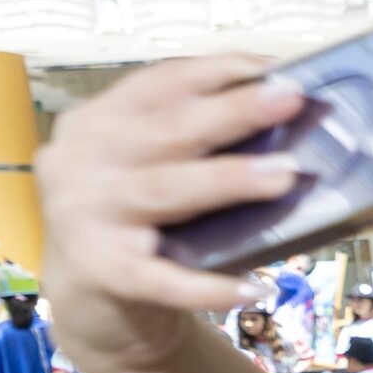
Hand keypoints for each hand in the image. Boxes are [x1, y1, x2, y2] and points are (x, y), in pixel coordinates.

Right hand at [37, 56, 307, 372]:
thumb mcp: (145, 169)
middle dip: (233, 111)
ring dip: (229, 180)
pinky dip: (211, 287)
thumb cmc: (136, 224)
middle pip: (168, 130)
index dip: (214, 71)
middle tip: (290, 99)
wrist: (90, 306)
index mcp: (96, 124)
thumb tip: (275, 117)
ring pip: (167, 190)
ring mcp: (86, 216)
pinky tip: (256, 289)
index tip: (271, 67)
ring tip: (285, 174)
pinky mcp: (103, 272)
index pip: (157, 84)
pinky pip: (166, 280)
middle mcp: (82, 161)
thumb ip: (186, 143)